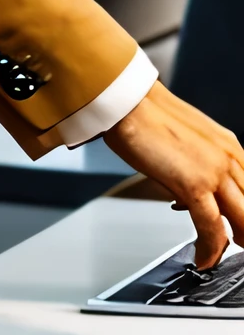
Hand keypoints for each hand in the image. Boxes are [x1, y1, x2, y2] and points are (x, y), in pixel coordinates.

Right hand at [103, 81, 243, 267]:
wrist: (127, 101)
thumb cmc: (145, 114)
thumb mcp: (186, 139)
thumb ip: (199, 165)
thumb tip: (192, 196)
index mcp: (228, 145)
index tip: (237, 225)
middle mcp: (228, 157)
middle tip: (236, 242)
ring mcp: (214, 171)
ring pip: (243, 220)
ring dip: (235, 243)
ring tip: (218, 254)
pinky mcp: (194, 184)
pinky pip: (213, 229)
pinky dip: (210, 250)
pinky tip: (203, 258)